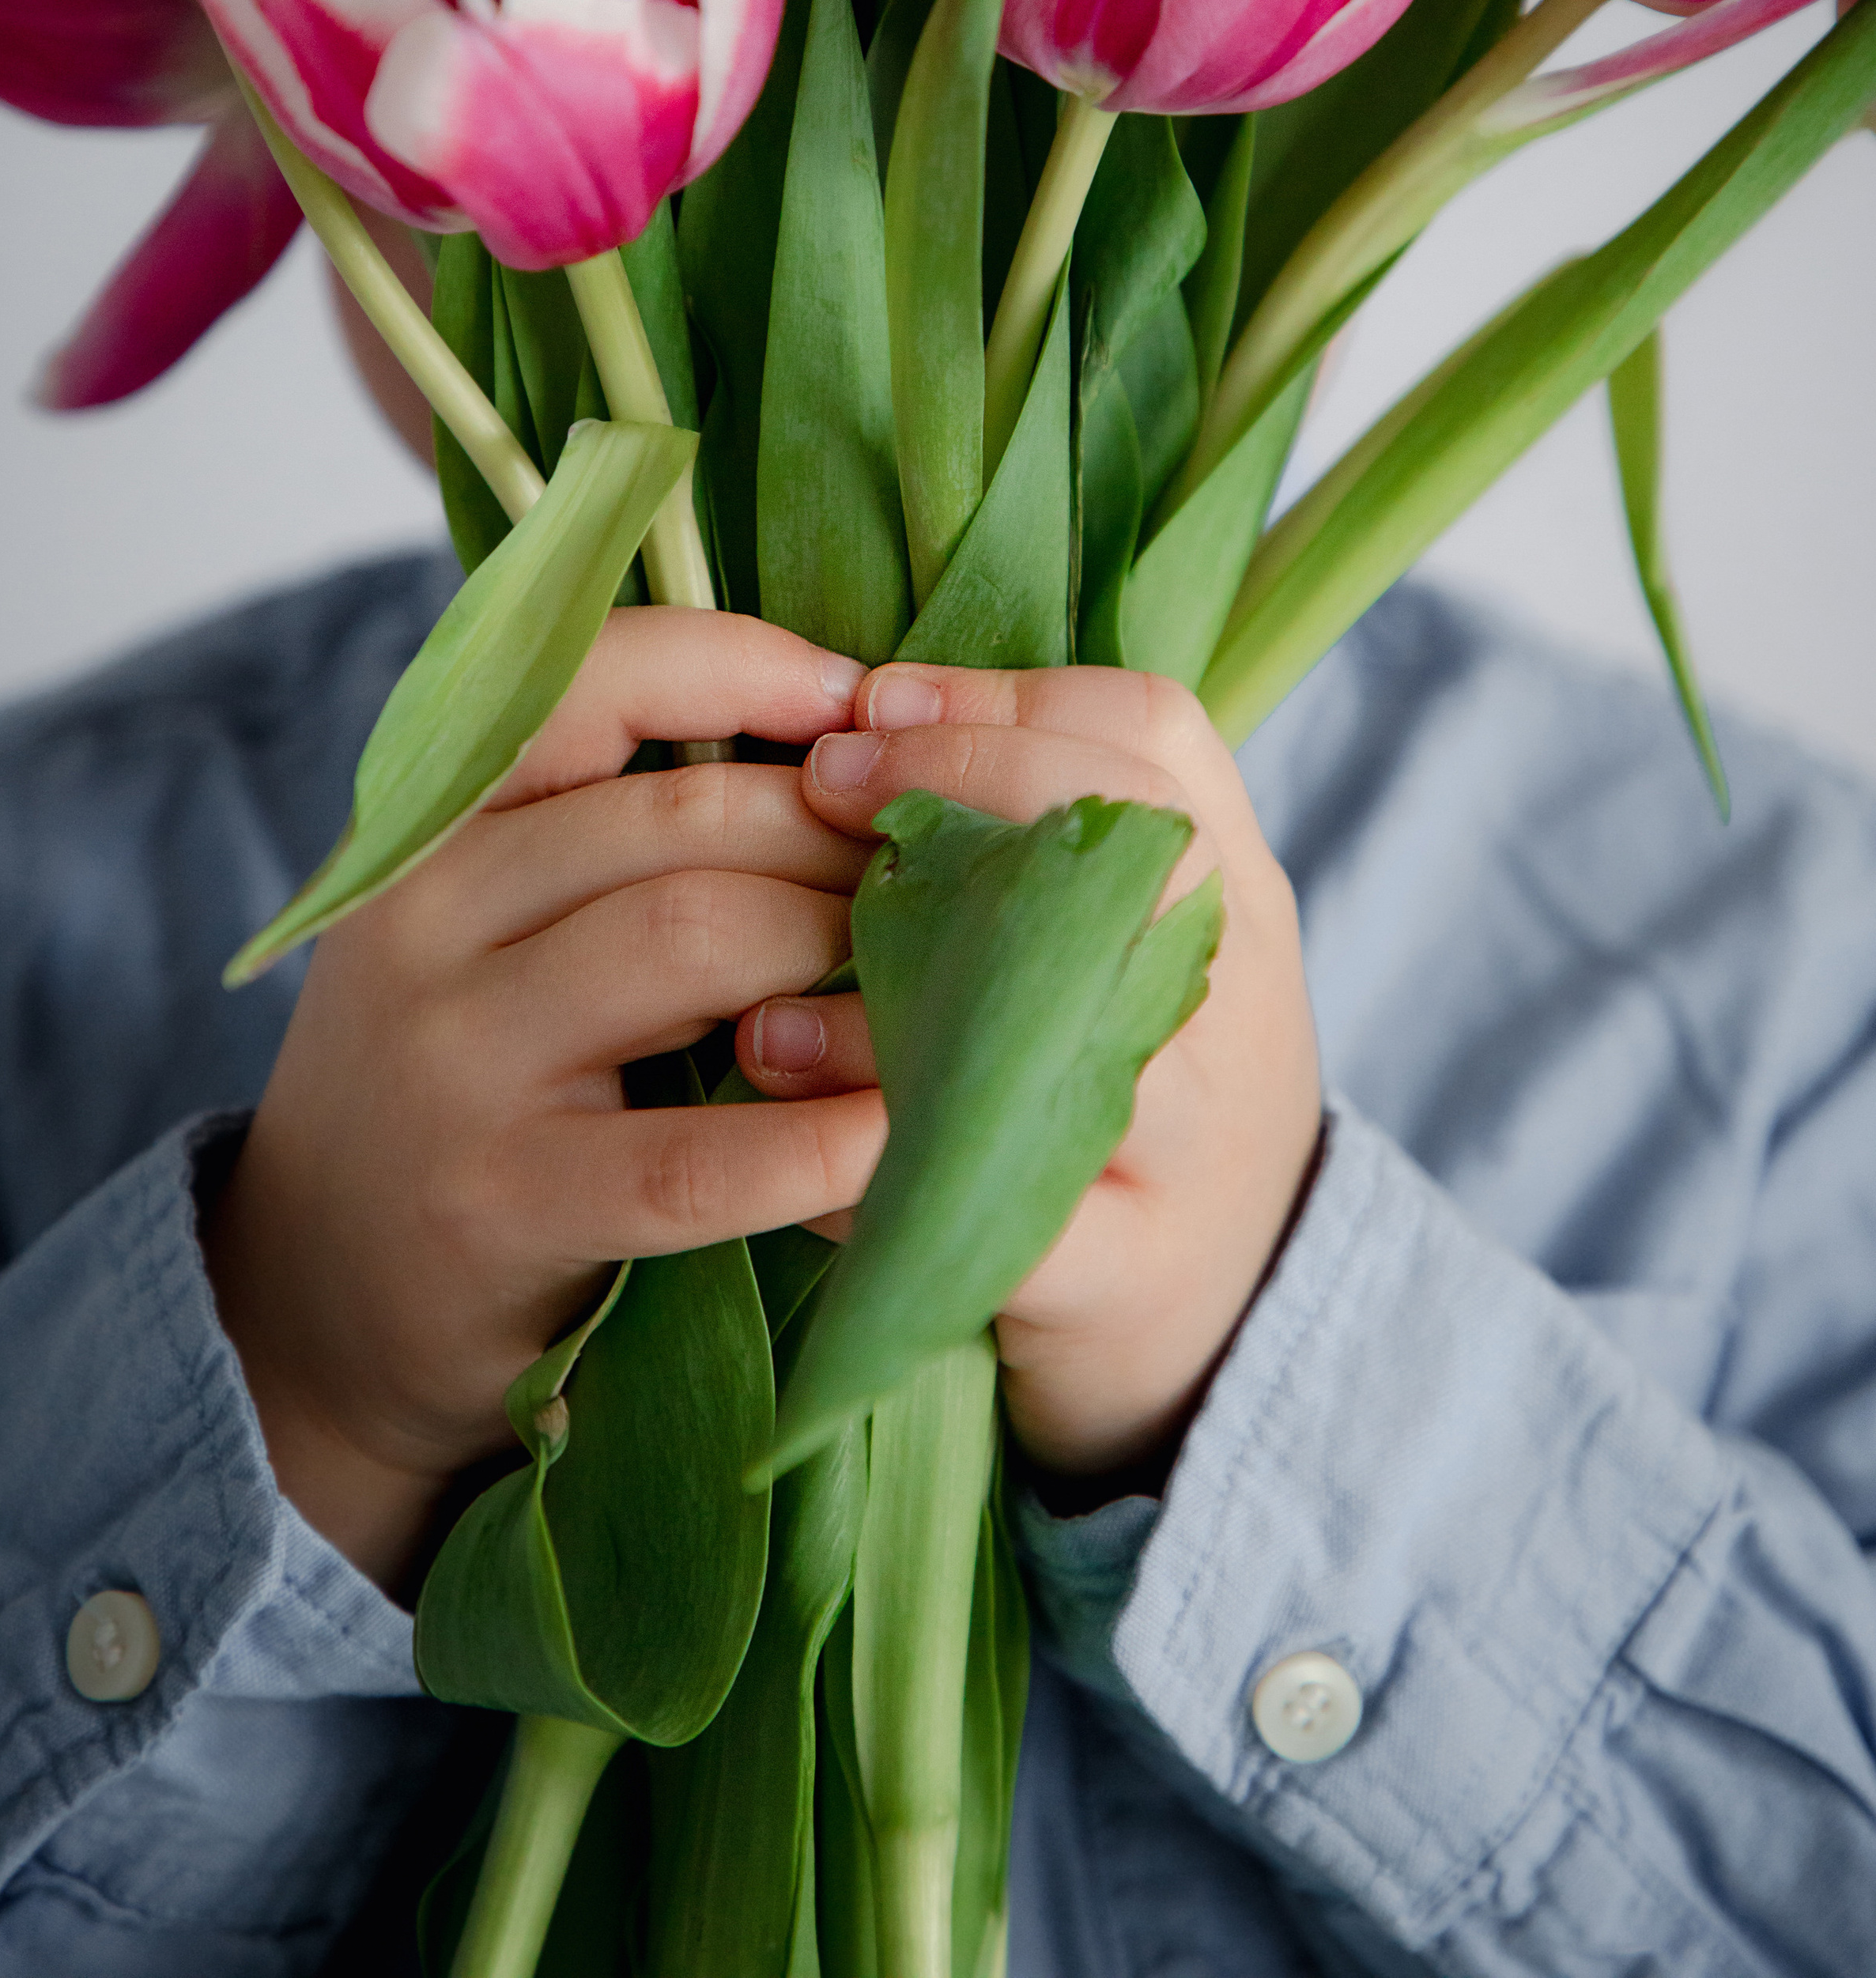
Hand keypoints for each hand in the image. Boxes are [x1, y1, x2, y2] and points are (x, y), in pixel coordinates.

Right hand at [203, 609, 881, 1586]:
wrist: (320, 1299)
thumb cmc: (473, 1073)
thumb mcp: (494, 916)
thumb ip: (616, 820)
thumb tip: (854, 720)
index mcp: (434, 822)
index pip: (589, 679)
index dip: (741, 666)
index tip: (862, 695)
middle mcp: (426, 918)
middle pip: (681, 818)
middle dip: (839, 831)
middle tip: (944, 863)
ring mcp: (455, 1062)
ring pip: (691, 940)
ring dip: (841, 952)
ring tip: (935, 977)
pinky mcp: (500, 1204)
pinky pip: (689, 1158)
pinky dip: (813, 1140)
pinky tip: (895, 1133)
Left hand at [736, 662, 1319, 1493]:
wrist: (1230, 1306)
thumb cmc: (1129, 1081)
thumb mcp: (1126, 938)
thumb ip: (1034, 827)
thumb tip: (867, 706)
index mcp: (1231, 887)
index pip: (1153, 737)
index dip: (1005, 701)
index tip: (871, 698)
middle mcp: (1235, 994)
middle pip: (1137, 842)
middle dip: (964, 792)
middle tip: (821, 789)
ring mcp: (1198, 1138)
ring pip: (1072, 1031)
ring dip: (901, 1003)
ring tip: (769, 1011)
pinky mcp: (1131, 1273)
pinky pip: (1011, 1206)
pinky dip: (885, 1167)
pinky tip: (797, 1145)